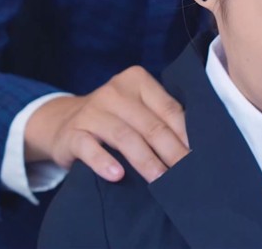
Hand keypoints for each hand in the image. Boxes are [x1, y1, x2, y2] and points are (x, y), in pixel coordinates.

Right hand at [24, 66, 189, 182]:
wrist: (62, 122)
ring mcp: (92, 112)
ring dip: (146, 161)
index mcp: (137, 81)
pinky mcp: (72, 133)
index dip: (186, 134)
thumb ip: (162, 119)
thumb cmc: (115, 118)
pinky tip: (117, 175)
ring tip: (160, 180)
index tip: (199, 156)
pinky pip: (89, 148)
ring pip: (124, 136)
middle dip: (171, 152)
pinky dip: (104, 162)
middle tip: (186, 174)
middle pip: (150, 125)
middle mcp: (114, 92)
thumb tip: (193, 147)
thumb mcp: (138, 109)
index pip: (168, 108)